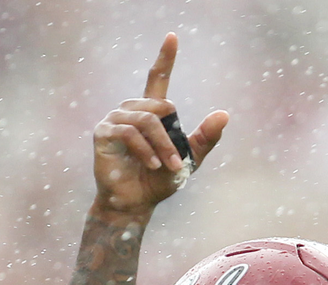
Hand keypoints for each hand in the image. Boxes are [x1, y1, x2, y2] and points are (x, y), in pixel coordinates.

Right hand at [92, 32, 228, 216]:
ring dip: (162, 146)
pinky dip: (146, 150)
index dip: (165, 58)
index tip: (173, 37)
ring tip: (168, 167)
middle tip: (177, 162)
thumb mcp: (188, 159)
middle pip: (161, 108)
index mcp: (151, 112)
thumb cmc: (159, 181)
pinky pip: (130, 132)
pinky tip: (154, 165)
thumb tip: (224, 114)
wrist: (136, 203)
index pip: (158, 78)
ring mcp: (115, 118)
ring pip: (147, 120)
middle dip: (172, 137)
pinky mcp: (104, 132)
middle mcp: (132, 109)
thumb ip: (205, 138)